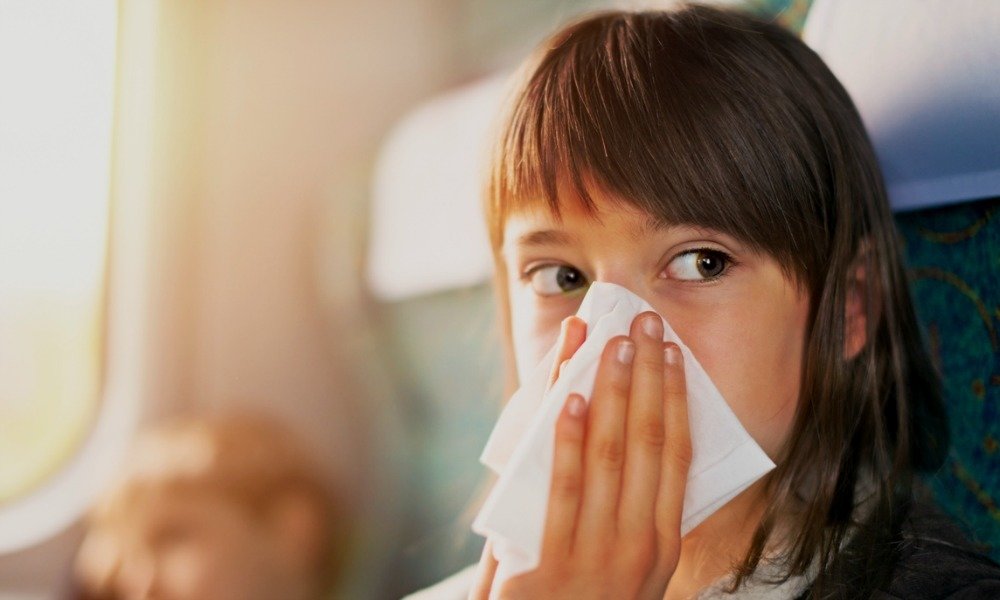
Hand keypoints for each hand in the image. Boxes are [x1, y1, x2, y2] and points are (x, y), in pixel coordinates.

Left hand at [470, 312, 691, 599]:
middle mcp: (639, 545)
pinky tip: (570, 397)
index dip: (676, 398)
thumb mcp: (623, 565)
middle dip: (648, 376)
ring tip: (612, 342)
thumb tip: (615, 431)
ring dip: (613, 390)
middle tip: (645, 325)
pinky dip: (568, 438)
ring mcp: (597, 554)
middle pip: (651, 442)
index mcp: (661, 543)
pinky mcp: (551, 564)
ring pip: (611, 455)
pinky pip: (563, 488)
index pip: (678, 454)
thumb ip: (622, 509)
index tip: (672, 353)